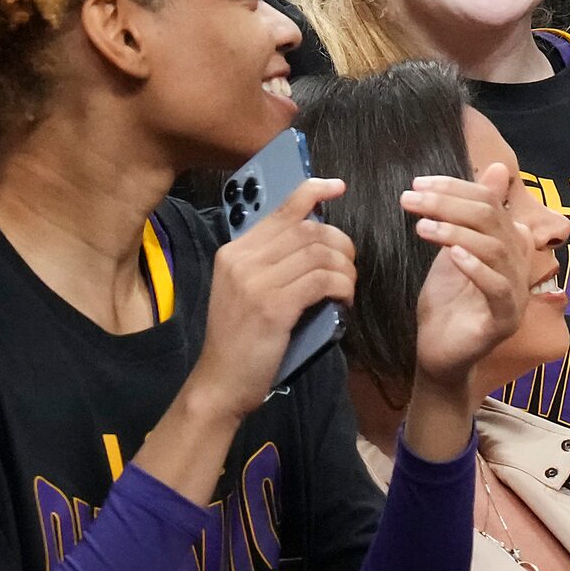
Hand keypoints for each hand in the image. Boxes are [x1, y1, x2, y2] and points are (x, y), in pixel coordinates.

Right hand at [190, 177, 355, 420]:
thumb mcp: (246, 290)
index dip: (313, 191)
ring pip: (319, 253)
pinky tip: (343, 300)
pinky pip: (321, 280)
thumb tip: (315, 233)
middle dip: (340, 243)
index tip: (338, 186)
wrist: (220, 383)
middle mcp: (242, 260)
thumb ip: (270, 261)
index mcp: (234, 252)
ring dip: (344, 268)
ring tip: (346, 287)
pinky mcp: (272, 306)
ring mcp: (255, 282)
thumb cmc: (240, 339)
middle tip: (349, 264)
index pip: (281, 210)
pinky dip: (341, 286)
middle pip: (308, 230)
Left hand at [403, 165, 528, 390]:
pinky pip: (498, 288)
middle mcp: (519, 264)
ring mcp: (516, 293)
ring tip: (422, 226)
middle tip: (411, 198)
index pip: (490, 201)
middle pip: (492, 219)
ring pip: (495, 249)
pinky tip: (450, 256)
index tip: (418, 184)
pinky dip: (475, 268)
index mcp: (510, 243)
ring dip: (456, 231)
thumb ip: (469, 214)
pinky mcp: (505, 320)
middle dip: (449, 203)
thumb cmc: (446, 301)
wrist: (438, 355)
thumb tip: (496, 167)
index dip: (456, 188)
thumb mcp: (453, 248)